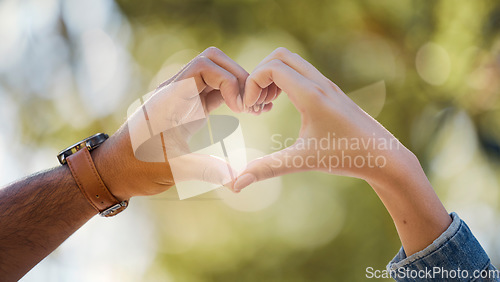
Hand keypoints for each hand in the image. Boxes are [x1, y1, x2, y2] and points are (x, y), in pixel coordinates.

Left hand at [92, 47, 253, 199]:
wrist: (116, 169)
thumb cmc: (136, 167)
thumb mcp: (171, 169)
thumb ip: (204, 170)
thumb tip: (236, 180)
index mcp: (170, 98)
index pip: (204, 65)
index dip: (228, 80)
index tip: (240, 107)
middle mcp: (177, 91)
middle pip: (214, 62)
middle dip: (239, 77)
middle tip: (253, 105)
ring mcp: (183, 97)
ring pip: (217, 73)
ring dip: (238, 85)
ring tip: (256, 108)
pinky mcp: (189, 108)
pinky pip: (215, 90)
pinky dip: (233, 95)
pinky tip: (247, 111)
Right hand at [234, 47, 414, 190]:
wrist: (384, 156)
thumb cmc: (346, 157)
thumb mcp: (302, 161)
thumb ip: (266, 168)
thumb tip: (236, 185)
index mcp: (311, 95)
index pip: (271, 67)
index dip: (252, 83)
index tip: (250, 109)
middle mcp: (319, 83)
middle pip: (280, 56)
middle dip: (260, 74)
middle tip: (256, 103)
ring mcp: (327, 85)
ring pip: (292, 62)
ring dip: (273, 77)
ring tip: (266, 106)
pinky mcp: (331, 92)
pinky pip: (302, 73)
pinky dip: (285, 81)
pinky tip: (283, 107)